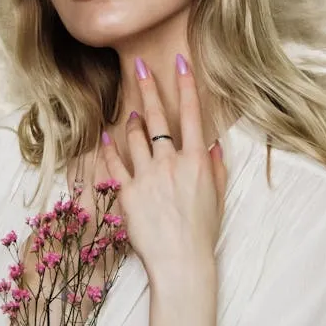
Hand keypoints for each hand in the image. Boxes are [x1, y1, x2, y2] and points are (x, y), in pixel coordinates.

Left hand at [101, 54, 226, 280]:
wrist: (181, 262)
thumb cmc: (202, 233)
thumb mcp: (218, 197)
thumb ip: (216, 167)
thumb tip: (211, 145)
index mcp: (197, 161)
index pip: (192, 115)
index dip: (186, 85)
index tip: (180, 62)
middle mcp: (171, 163)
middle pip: (157, 118)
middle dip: (149, 88)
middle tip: (139, 67)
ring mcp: (147, 176)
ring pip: (135, 137)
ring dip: (132, 120)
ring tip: (132, 112)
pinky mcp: (127, 192)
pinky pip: (115, 163)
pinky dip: (110, 148)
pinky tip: (106, 136)